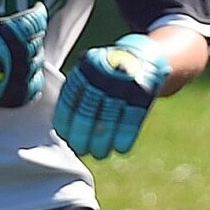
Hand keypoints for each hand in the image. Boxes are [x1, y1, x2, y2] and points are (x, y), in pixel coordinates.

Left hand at [54, 33, 169, 157]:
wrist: (147, 55)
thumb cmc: (112, 70)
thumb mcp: (92, 69)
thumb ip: (78, 90)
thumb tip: (62, 124)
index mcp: (88, 67)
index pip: (71, 98)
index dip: (66, 121)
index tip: (64, 136)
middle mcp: (104, 74)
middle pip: (88, 112)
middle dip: (82, 135)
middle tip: (81, 150)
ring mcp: (125, 82)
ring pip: (108, 119)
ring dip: (103, 142)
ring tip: (99, 154)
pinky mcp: (143, 92)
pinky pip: (132, 119)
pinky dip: (125, 136)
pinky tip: (121, 148)